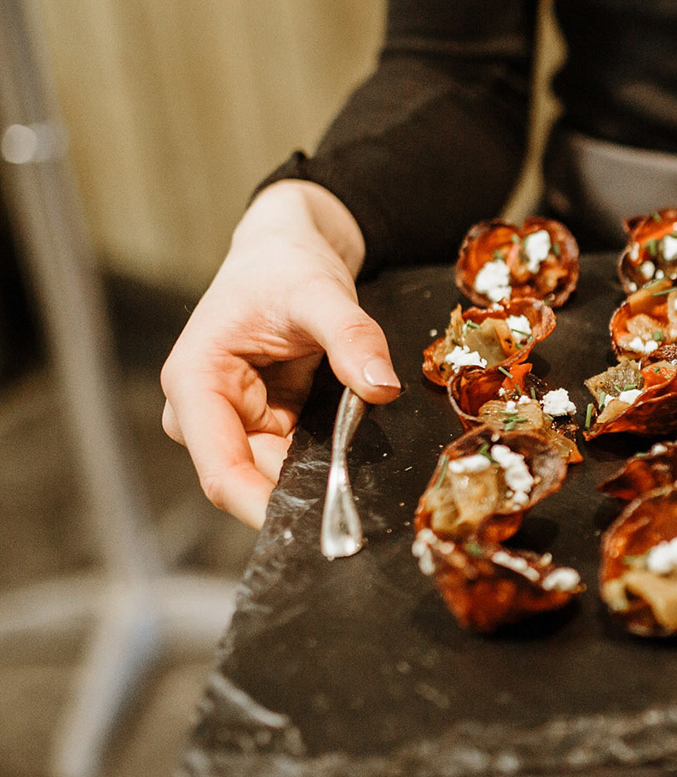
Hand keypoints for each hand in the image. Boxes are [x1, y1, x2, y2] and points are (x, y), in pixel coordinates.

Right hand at [160, 180, 400, 527]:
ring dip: (320, 472)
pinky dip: (327, 456)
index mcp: (195, 383)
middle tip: (361, 507)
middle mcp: (204, 412)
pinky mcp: (263, 425)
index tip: (319, 525)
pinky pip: (297, 457)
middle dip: (306, 490)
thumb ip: (351, 337)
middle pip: (254, 479)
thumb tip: (380, 389)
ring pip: (279, 474)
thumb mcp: (321, 292)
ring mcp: (234, 423)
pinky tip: (352, 446)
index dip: (265, 507)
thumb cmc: (284, 266)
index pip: (222, 470)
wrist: (286, 252)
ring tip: (360, 458)